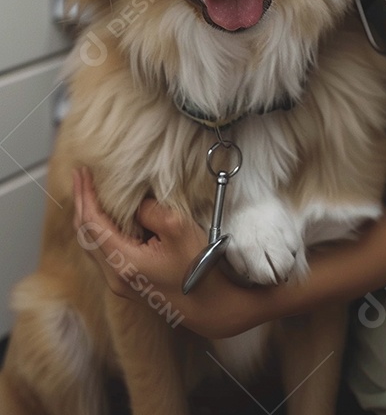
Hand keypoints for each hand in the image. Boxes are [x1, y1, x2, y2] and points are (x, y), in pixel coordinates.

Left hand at [72, 167, 282, 337]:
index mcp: (123, 262)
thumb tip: (135, 203)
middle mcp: (115, 276)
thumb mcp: (177, 228)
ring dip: (87, 217)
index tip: (82, 172)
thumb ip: (149, 210)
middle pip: (85, 236)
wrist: (211, 306)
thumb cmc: (198, 268)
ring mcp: (120, 283)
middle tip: (80, 177)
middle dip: (80, 203)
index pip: (92, 223)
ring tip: (88, 192)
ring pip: (92, 245)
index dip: (85, 195)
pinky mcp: (129, 284)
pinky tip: (105, 217)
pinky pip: (103, 253)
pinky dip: (98, 231)